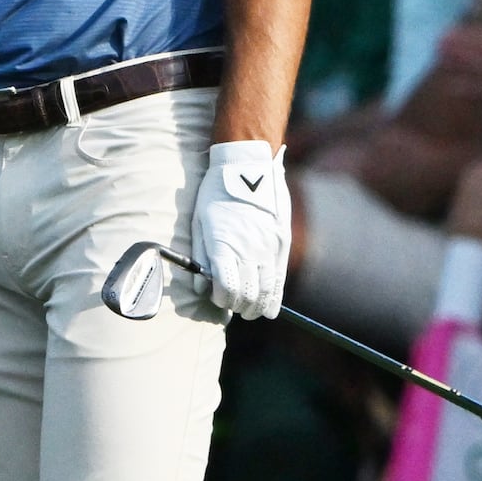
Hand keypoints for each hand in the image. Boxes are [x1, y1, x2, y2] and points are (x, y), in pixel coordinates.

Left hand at [190, 139, 291, 319]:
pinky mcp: (281, 243)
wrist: (247, 168)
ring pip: (265, 290)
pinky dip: (274, 298)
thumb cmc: (216, 194)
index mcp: (223, 246)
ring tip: (250, 312)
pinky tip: (270, 309)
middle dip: (238, 306)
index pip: (226, 288)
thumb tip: (201, 287)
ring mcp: (267, 248)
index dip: (221, 299)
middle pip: (246, 294)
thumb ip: (201, 257)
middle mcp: (247, 251)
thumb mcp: (199, 223)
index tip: (217, 297)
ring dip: (256, 306)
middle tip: (233, 308)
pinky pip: (279, 278)